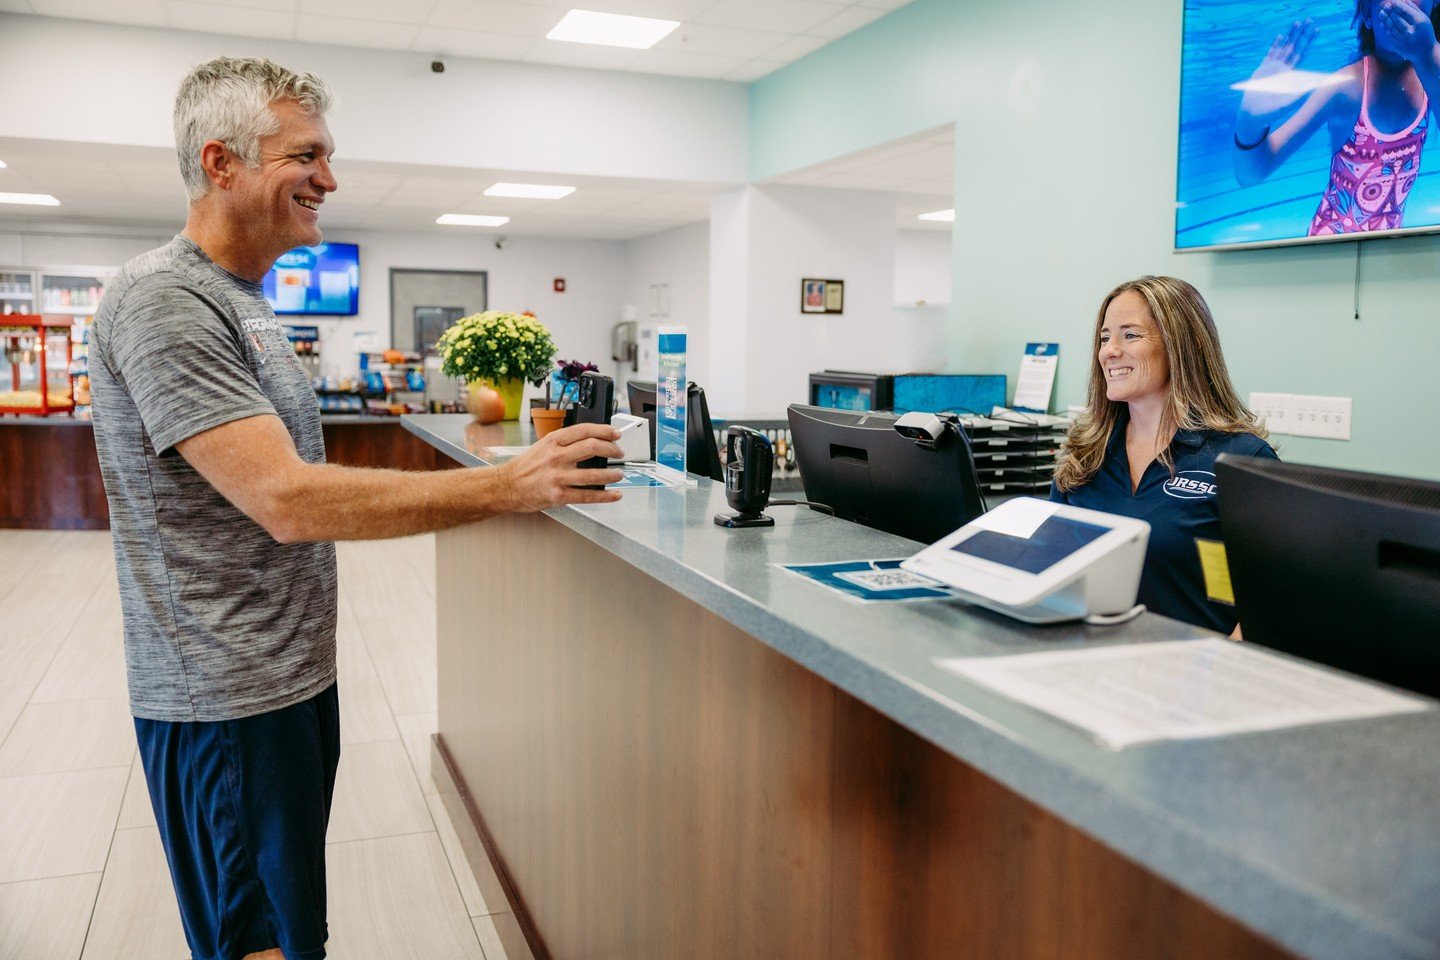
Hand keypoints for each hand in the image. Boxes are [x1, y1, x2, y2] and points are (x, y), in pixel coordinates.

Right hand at [494, 422, 624, 510]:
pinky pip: (587, 496)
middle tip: (619, 453)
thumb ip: (565, 443)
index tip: (616, 434)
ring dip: (612, 474)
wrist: (506, 486)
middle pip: (593, 447)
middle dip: (612, 449)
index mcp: (553, 441)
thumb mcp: (543, 446)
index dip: (605, 431)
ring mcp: (557, 477)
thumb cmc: (525, 467)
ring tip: (619, 474)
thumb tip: (592, 442)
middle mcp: (556, 457)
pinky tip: (614, 494)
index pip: (585, 430)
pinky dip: (605, 496)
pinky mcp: (558, 495)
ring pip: (594, 474)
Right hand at [1238, 20, 1317, 124]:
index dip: (1309, 42)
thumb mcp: (1287, 103)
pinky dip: (1276, 45)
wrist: (1254, 114)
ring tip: (1297, 23)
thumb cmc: (1270, 111)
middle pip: (1295, 47)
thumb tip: (1312, 86)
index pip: (1303, 54)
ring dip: (1290, 35)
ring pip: (1284, 47)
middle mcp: (1283, 69)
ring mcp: (1273, 68)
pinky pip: (1270, 54)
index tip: (1316, 31)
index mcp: (1291, 75)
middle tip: (1308, 20)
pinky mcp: (1262, 69)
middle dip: (1301, 34)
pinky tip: (1281, 36)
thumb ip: (1299, 94)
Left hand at [1377, 0, 1437, 64]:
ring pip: (1392, 27)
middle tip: (1385, 6)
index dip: (1398, 6)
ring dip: (1385, 19)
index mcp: (1420, 22)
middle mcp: (1411, 31)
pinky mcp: (1398, 46)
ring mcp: (1403, 39)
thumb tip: (1405, 1)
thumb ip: (1415, 10)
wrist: (1425, 52)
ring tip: (1381, 13)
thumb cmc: (1425, 33)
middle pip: (1397, 19)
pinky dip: (1385, 29)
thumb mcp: (1424, 20)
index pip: (1406, 12)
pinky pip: (1390, 36)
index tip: (1392, 2)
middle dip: (1390, 12)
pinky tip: (1382, 24)